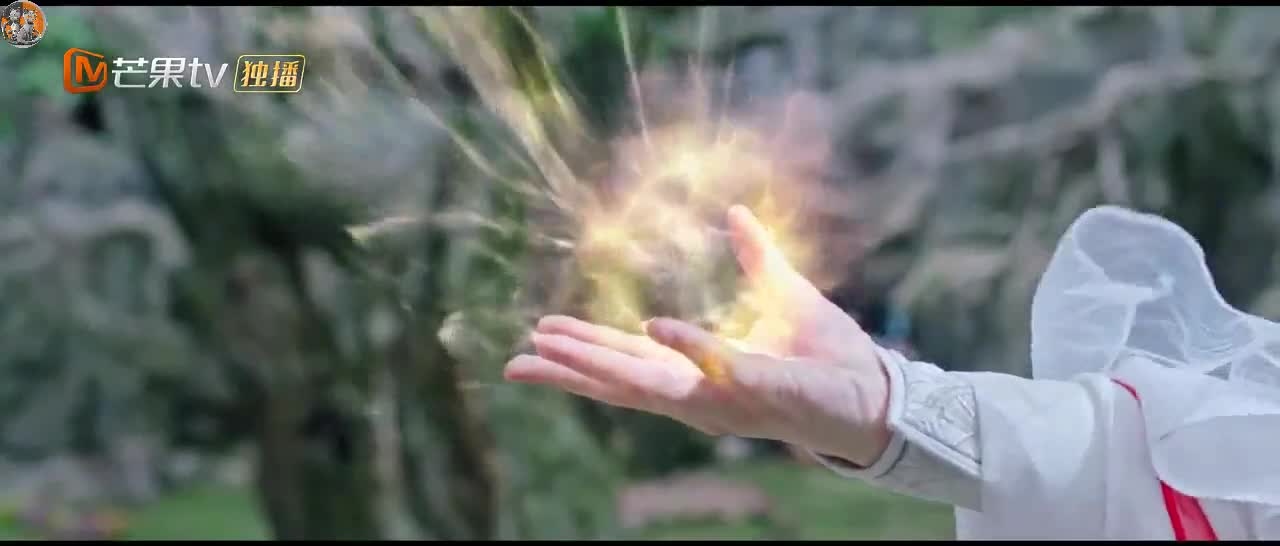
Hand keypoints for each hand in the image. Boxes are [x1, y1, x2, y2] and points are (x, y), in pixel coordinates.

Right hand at [505, 206, 891, 465]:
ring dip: (598, 365)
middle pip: (620, 383)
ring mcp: (725, 398)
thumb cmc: (830, 356)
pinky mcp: (758, 390)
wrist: (878, 394)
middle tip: (516, 357)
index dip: (583, 352)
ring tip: (547, 349)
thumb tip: (736, 214)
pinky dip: (686, 347)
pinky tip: (652, 328)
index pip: (628, 365)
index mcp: (700, 373)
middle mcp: (702, 395)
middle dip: (569, 368)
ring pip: (648, 384)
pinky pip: (716, 366)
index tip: (540, 339)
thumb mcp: (785, 294)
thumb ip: (756, 259)